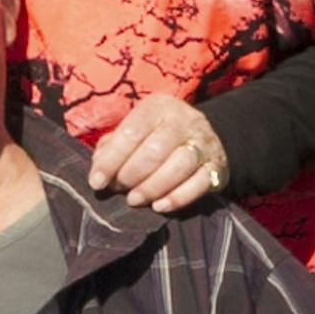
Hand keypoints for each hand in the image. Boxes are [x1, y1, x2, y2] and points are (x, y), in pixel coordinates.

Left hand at [90, 94, 232, 215]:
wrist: (201, 137)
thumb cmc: (154, 136)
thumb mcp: (133, 131)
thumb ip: (111, 148)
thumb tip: (98, 172)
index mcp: (158, 107)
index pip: (132, 132)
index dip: (111, 160)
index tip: (97, 183)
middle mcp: (184, 120)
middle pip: (156, 150)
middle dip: (132, 174)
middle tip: (120, 189)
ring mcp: (204, 143)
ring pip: (180, 166)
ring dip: (152, 187)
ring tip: (135, 199)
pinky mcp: (217, 167)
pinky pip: (200, 184)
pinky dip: (178, 198)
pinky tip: (159, 206)